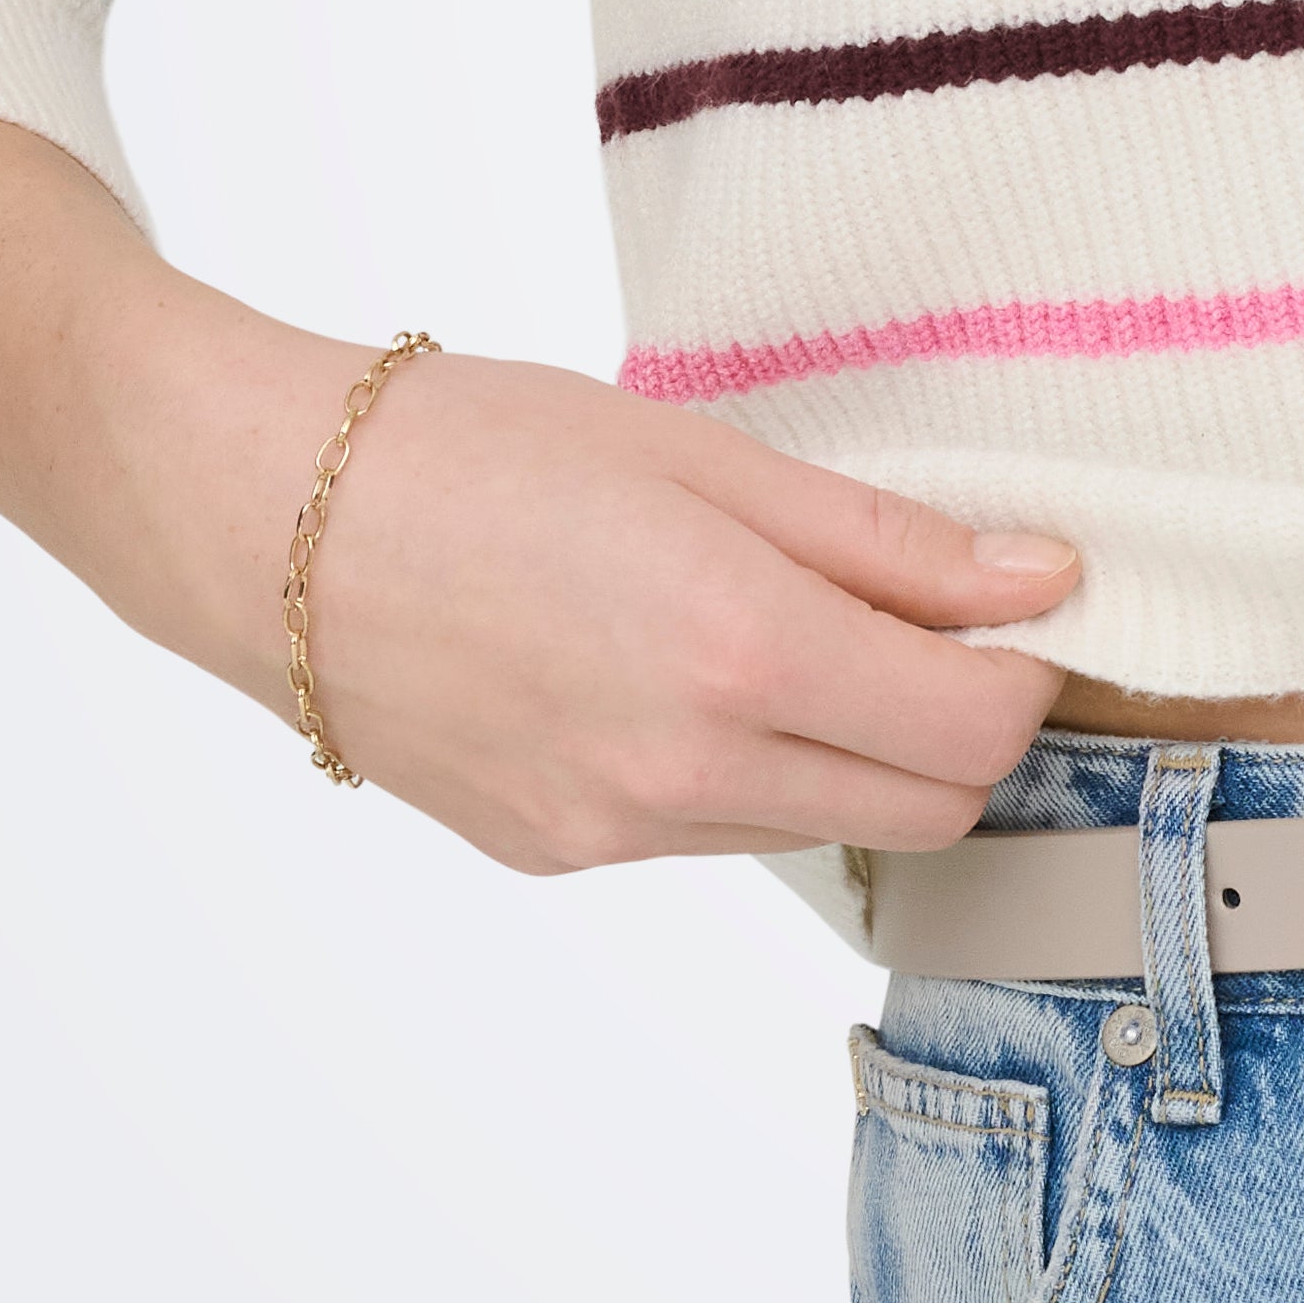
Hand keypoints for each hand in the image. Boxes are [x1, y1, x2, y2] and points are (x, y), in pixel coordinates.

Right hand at [293, 353, 1076, 877]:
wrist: (262, 526)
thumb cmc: (474, 448)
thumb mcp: (700, 453)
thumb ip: (884, 539)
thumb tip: (1041, 579)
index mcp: (740, 653)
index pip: (978, 729)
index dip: (1024, 669)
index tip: (1010, 603)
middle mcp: (687, 771)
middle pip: (928, 807)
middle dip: (957, 724)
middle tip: (917, 619)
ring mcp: (616, 830)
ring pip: (823, 827)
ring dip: (849, 750)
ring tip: (776, 628)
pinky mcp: (556, 854)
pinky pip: (714, 832)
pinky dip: (743, 769)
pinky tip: (671, 671)